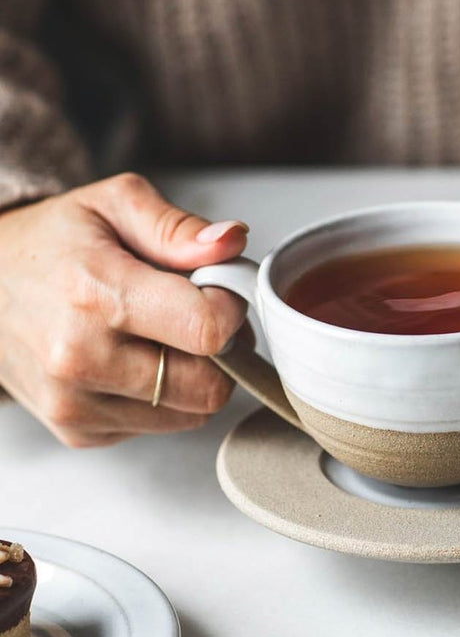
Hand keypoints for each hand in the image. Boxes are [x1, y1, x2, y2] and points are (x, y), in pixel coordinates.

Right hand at [0, 172, 248, 445]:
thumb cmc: (50, 244)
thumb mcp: (112, 204)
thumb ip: (177, 227)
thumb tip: (232, 244)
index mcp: (95, 295)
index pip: (207, 332)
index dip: (231, 309)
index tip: (218, 290)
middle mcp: (80, 359)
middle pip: (208, 386)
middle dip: (223, 351)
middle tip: (201, 317)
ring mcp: (75, 405)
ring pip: (192, 414)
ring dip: (197, 377)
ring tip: (165, 335)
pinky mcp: (79, 432)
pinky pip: (159, 426)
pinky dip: (163, 398)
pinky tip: (134, 360)